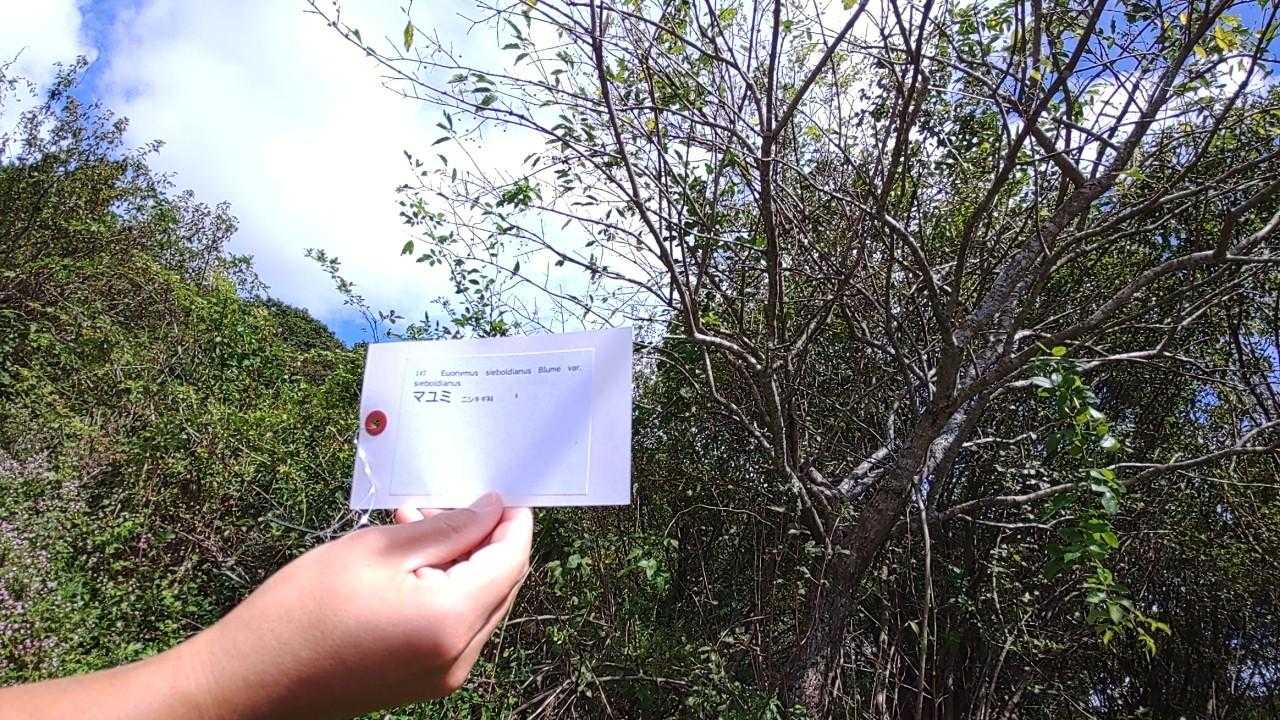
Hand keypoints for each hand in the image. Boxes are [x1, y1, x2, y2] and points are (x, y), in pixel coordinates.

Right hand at [177, 492, 531, 718]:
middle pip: (501, 583)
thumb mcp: (379, 549)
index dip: (512, 521)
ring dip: (460, 560)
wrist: (252, 678)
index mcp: (451, 621)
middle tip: (440, 502)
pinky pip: (455, 625)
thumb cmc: (304, 607)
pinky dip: (444, 588)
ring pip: (479, 603)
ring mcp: (443, 676)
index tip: (498, 488)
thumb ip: (447, 528)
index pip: (511, 560)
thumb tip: (494, 511)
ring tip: (412, 523)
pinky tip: (407, 562)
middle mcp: (458, 657)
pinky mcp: (424, 681)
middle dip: (483, 537)